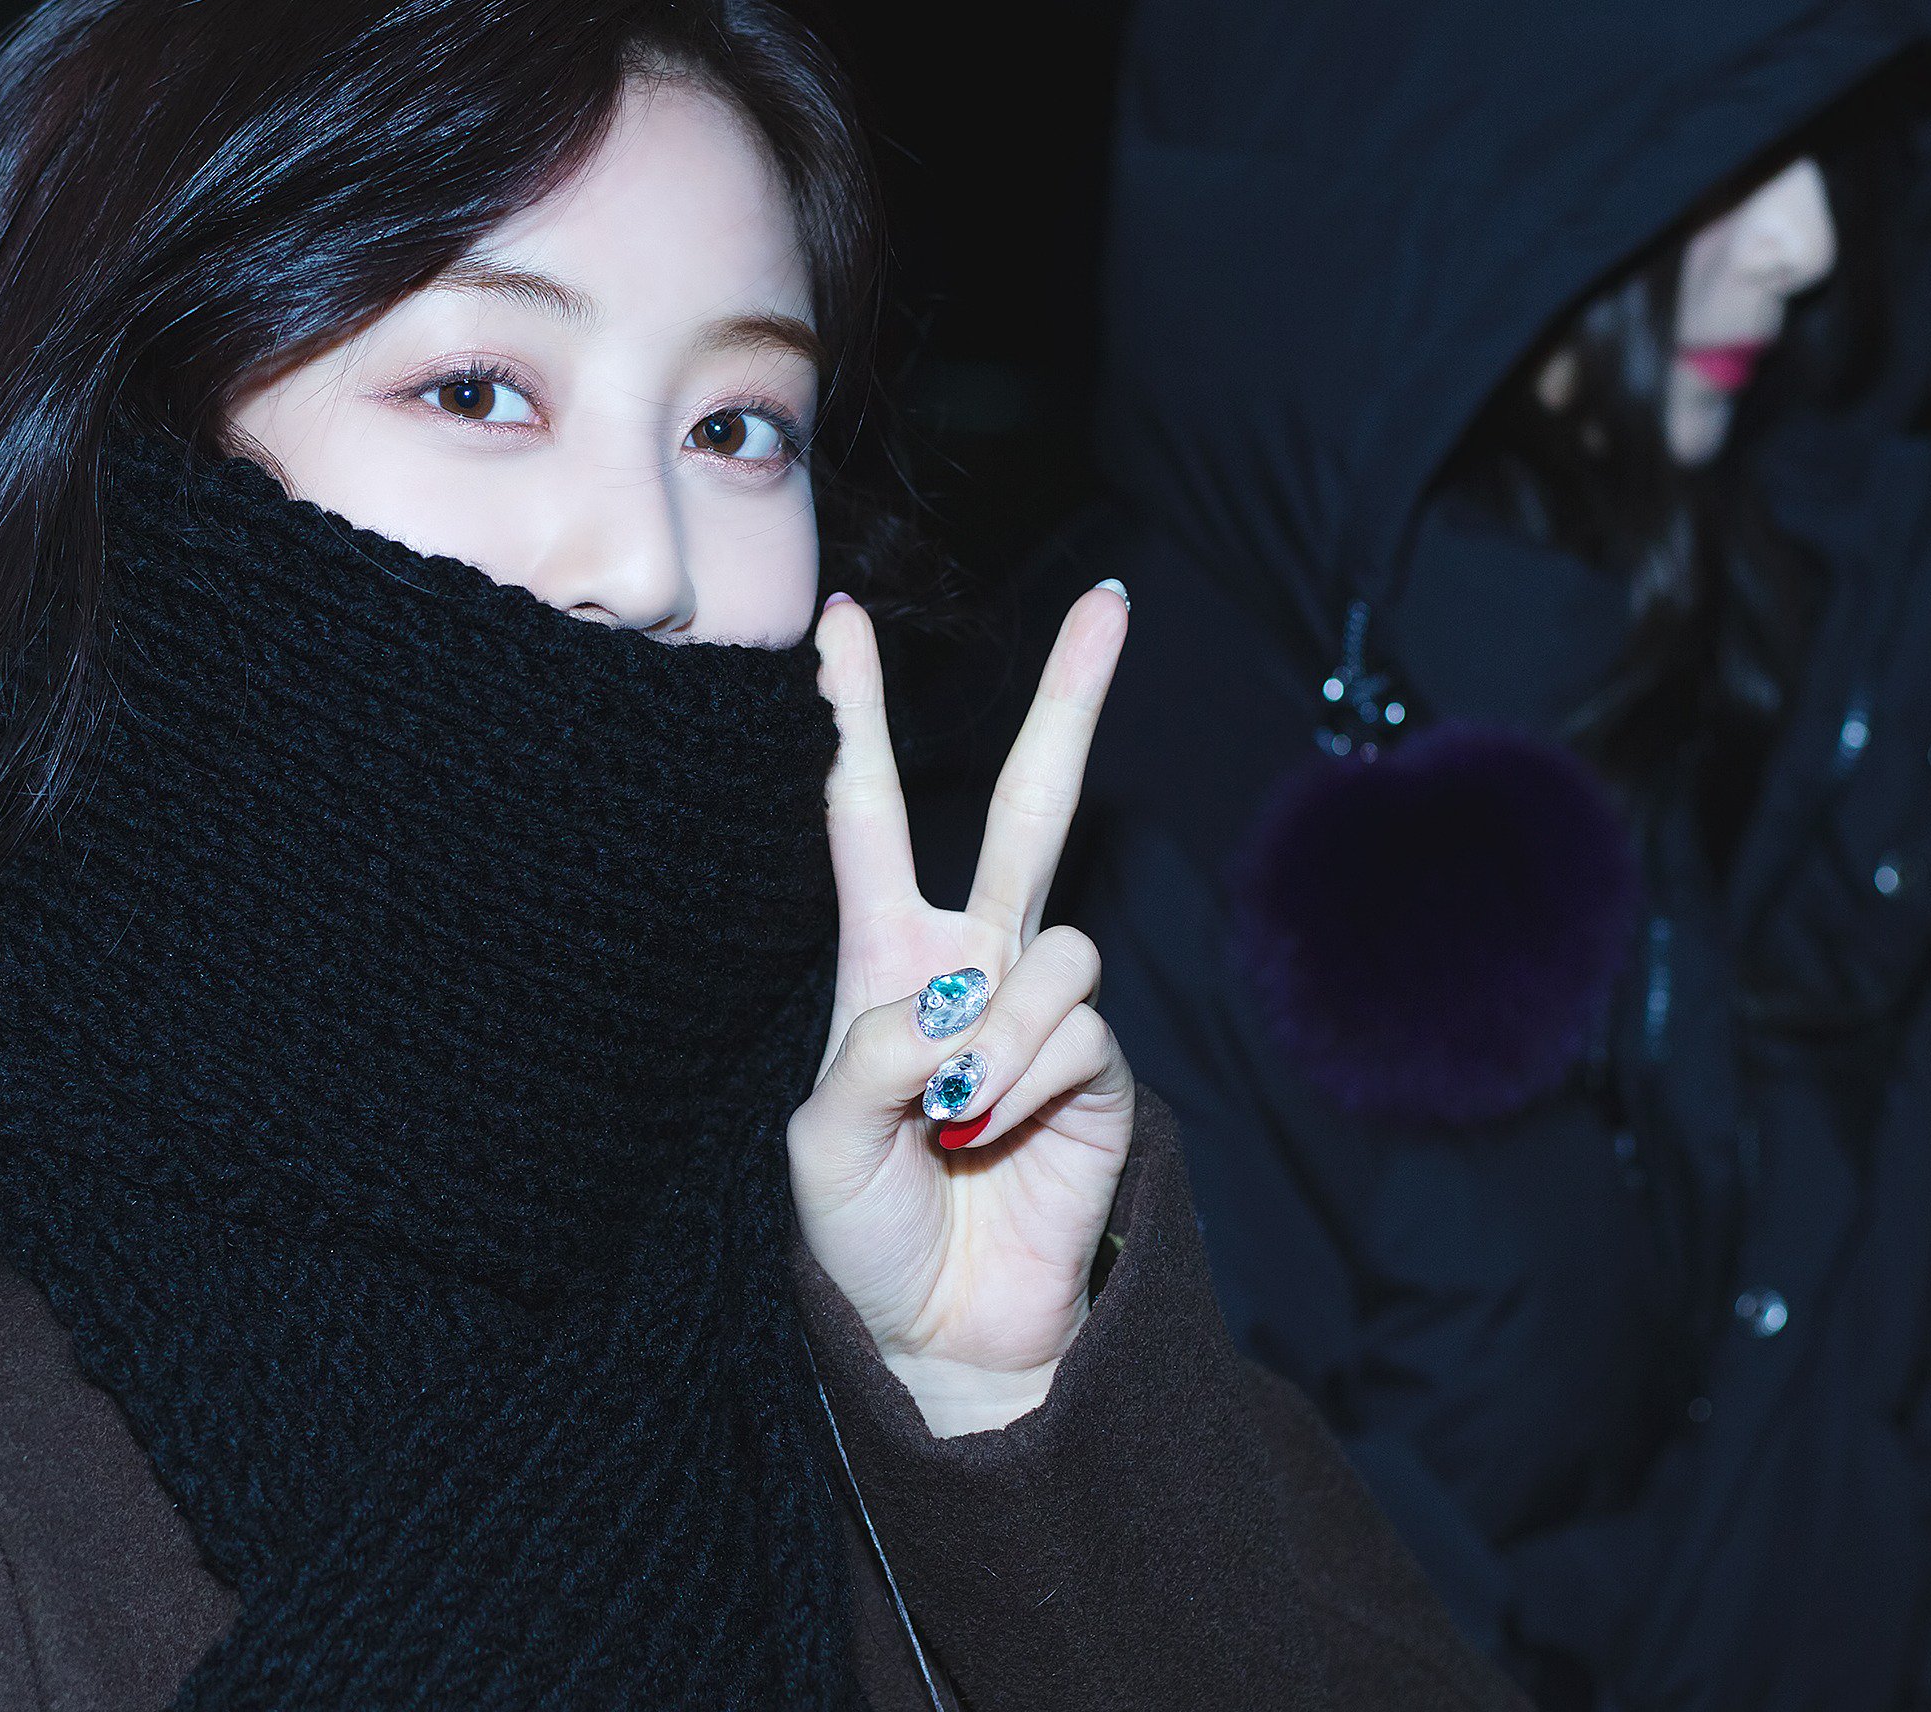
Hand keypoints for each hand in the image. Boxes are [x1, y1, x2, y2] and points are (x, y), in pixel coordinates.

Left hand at [788, 585, 1132, 1436]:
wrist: (943, 1329)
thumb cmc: (865, 1233)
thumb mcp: (819, 1148)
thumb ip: (863, 1064)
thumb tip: (944, 1008)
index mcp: (883, 954)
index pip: (864, 810)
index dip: (853, 714)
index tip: (840, 619)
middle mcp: (972, 960)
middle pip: (1030, 805)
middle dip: (1071, 701)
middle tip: (1111, 600)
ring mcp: (1041, 1009)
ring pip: (1055, 942)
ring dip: (992, 1037)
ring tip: (951, 1118)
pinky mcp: (1100, 1066)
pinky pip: (1075, 1026)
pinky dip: (1023, 1080)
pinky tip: (992, 1132)